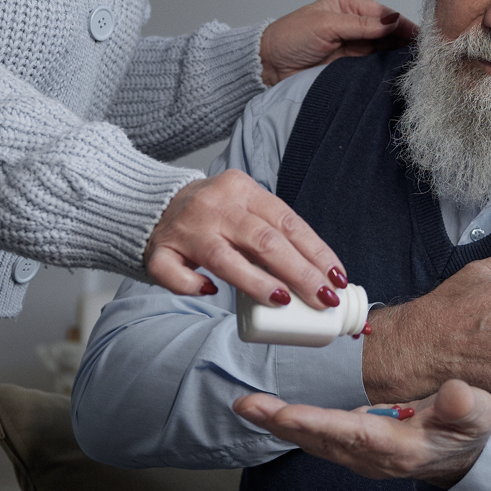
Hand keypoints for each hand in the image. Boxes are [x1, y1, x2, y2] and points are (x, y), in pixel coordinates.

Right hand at [145, 167, 348, 308]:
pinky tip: (209, 293)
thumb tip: (320, 276)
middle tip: (323, 298)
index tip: (338, 278)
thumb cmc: (213, 214)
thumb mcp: (245, 208)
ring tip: (283, 301)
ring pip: (223, 258)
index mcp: (242, 190)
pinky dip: (192, 285)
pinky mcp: (160, 251)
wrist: (152, 203)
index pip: (288, 221)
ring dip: (257, 282)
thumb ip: (272, 232)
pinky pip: (174, 272)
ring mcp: (185, 229)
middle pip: (264, 240)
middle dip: (299, 272)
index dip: (316, 252)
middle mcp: (215, 206)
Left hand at [234, 378, 490, 489]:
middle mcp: (371, 457)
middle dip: (281, 423)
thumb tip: (456, 393)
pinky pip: (316, 437)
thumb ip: (465, 405)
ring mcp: (360, 456)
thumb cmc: (469, 429)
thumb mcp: (478, 414)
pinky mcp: (354, 448)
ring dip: (279, 424)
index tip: (284, 414)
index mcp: (398, 447)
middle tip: (246, 404)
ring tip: (248, 405)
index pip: (351, 433)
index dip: (316, 423)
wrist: (466, 457)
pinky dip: (291, 425)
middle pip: (319, 440)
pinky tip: (269, 412)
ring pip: (312, 440)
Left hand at [259, 0, 417, 86]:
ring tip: (414, 62)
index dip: (399, 23)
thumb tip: (392, 21)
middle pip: (385, 32)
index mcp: (345, 8)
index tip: (418, 33)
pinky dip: (384, 70)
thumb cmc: (288, 38)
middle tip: (422, 50)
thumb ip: (360, 24)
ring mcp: (350, 48)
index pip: (380, 13)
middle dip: (403, 40)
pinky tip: (396, 72)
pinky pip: (371, 68)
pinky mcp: (347, 68)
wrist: (267, 67)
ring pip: (381, 51)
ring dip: (396, 56)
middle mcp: (351, 27)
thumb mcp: (325, 25)